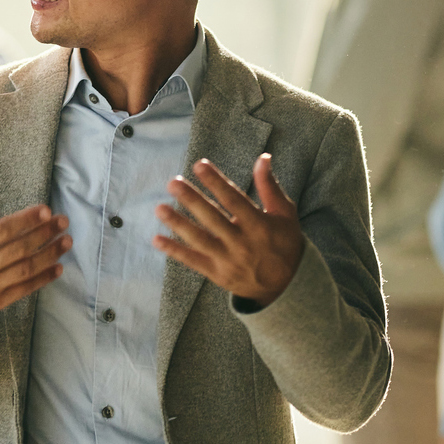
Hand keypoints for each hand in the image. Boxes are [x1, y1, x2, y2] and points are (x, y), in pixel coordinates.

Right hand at [0, 181, 69, 323]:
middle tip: (64, 221)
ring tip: (66, 241)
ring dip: (50, 254)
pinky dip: (44, 278)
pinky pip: (25, 289)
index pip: (3, 230)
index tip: (46, 210)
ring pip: (26, 269)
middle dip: (45, 233)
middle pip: (19, 248)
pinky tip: (58, 267)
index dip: (27, 219)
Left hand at [154, 155, 303, 308]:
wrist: (286, 286)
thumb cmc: (284, 243)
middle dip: (192, 200)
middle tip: (173, 182)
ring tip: (159, 208)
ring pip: (199, 240)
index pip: (234, 200)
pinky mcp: (217, 273)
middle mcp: (241, 243)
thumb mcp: (284, 214)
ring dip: (178, 224)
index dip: (216, 182)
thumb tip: (262, 158)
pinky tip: (157, 238)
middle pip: (212, 218)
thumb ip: (269, 186)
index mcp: (259, 225)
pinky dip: (174, 251)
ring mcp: (227, 260)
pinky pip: (192, 261)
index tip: (199, 164)